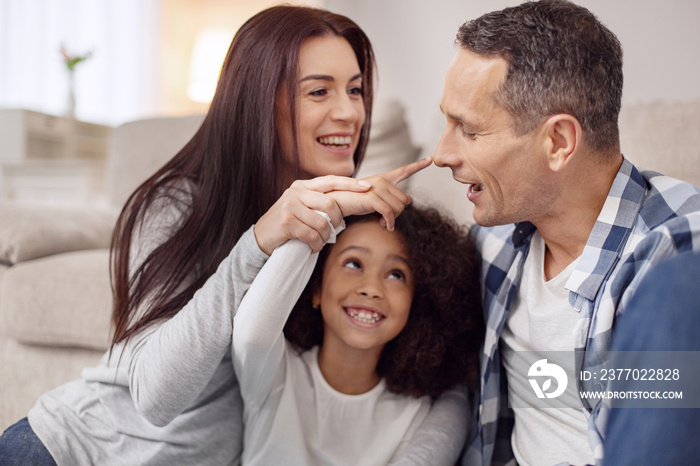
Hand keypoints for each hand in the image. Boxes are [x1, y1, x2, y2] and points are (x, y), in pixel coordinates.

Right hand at [254, 176, 371, 254]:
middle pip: (331, 204)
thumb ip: (318, 203)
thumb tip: (346, 206)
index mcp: (302, 186)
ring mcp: (290, 205)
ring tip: (319, 242)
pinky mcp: (286, 221)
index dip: (350, 183)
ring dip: (325, 237)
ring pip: (322, 222)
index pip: (331, 180)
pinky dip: (316, 244)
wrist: (261, 238)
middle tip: (334, 232)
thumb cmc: (287, 225)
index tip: (367, 187)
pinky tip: (312, 247)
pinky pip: (311, 234)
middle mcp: (296, 192)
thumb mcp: (302, 208)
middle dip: (337, 222)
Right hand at [328, 157, 432, 229]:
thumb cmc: (356, 201)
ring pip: (398, 208)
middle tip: (387, 219)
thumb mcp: (376, 198)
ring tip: (382, 222)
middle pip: (404, 200)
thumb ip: (392, 198)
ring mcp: (377, 188)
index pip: (404, 171)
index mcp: (384, 178)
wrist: (337, 202)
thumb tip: (410, 200)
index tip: (430, 159)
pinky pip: (388, 213)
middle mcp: (382, 180)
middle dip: (398, 213)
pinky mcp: (372, 197)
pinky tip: (385, 226)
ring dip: (392, 219)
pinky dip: (389, 222)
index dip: (418, 165)